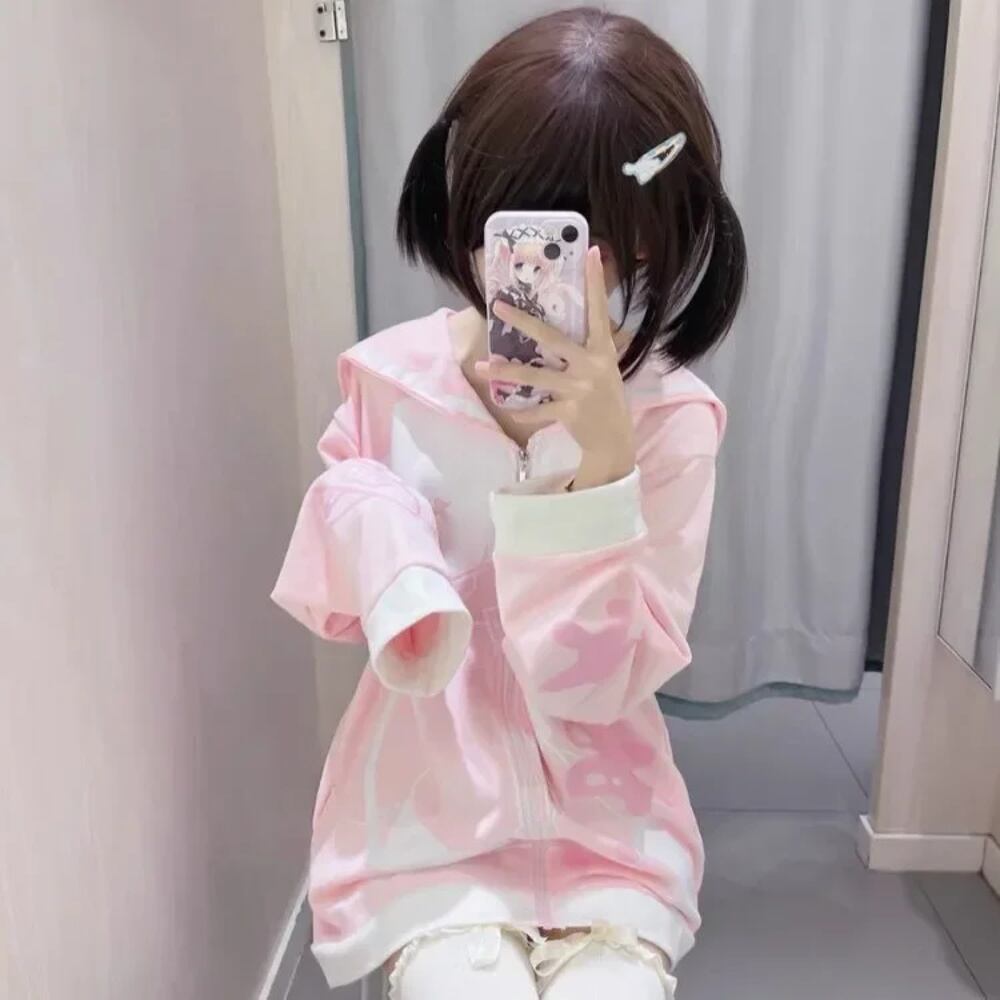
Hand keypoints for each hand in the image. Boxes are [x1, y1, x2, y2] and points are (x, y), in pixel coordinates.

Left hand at [477, 247, 635, 490]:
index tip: (591, 252)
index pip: (598, 310)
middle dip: (523, 322)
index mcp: (602, 349)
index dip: (595, 282)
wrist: (614, 440)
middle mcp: (591, 365)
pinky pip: (537, 409)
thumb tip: (564, 322)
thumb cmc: (606, 397)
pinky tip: (507, 407)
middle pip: (551, 338)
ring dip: (506, 372)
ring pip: (535, 377)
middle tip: (498, 307)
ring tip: (482, 368)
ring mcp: (579, 389)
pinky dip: (522, 410)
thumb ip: (588, 346)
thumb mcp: (605, 366)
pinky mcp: (569, 412)